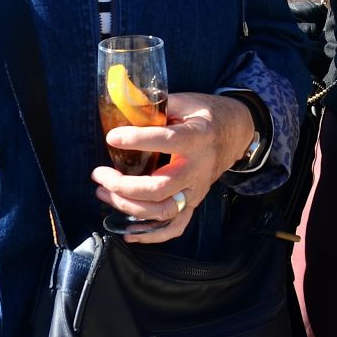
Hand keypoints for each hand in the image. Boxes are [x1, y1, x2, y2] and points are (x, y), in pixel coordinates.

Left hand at [92, 92, 254, 243]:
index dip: (138, 140)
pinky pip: (176, 227)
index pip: (168, 141)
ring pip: (163, 211)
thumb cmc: (206, 115)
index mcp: (198, 138)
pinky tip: (128, 231)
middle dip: (124, 186)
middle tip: (100, 174)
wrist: (237, 133)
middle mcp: (198, 169)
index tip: (112, 137)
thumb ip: (156, 105)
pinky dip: (152, 235)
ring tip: (103, 193)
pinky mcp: (194, 202)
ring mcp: (197, 190)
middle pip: (160, 188)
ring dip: (128, 207)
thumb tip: (123, 104)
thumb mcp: (186, 102)